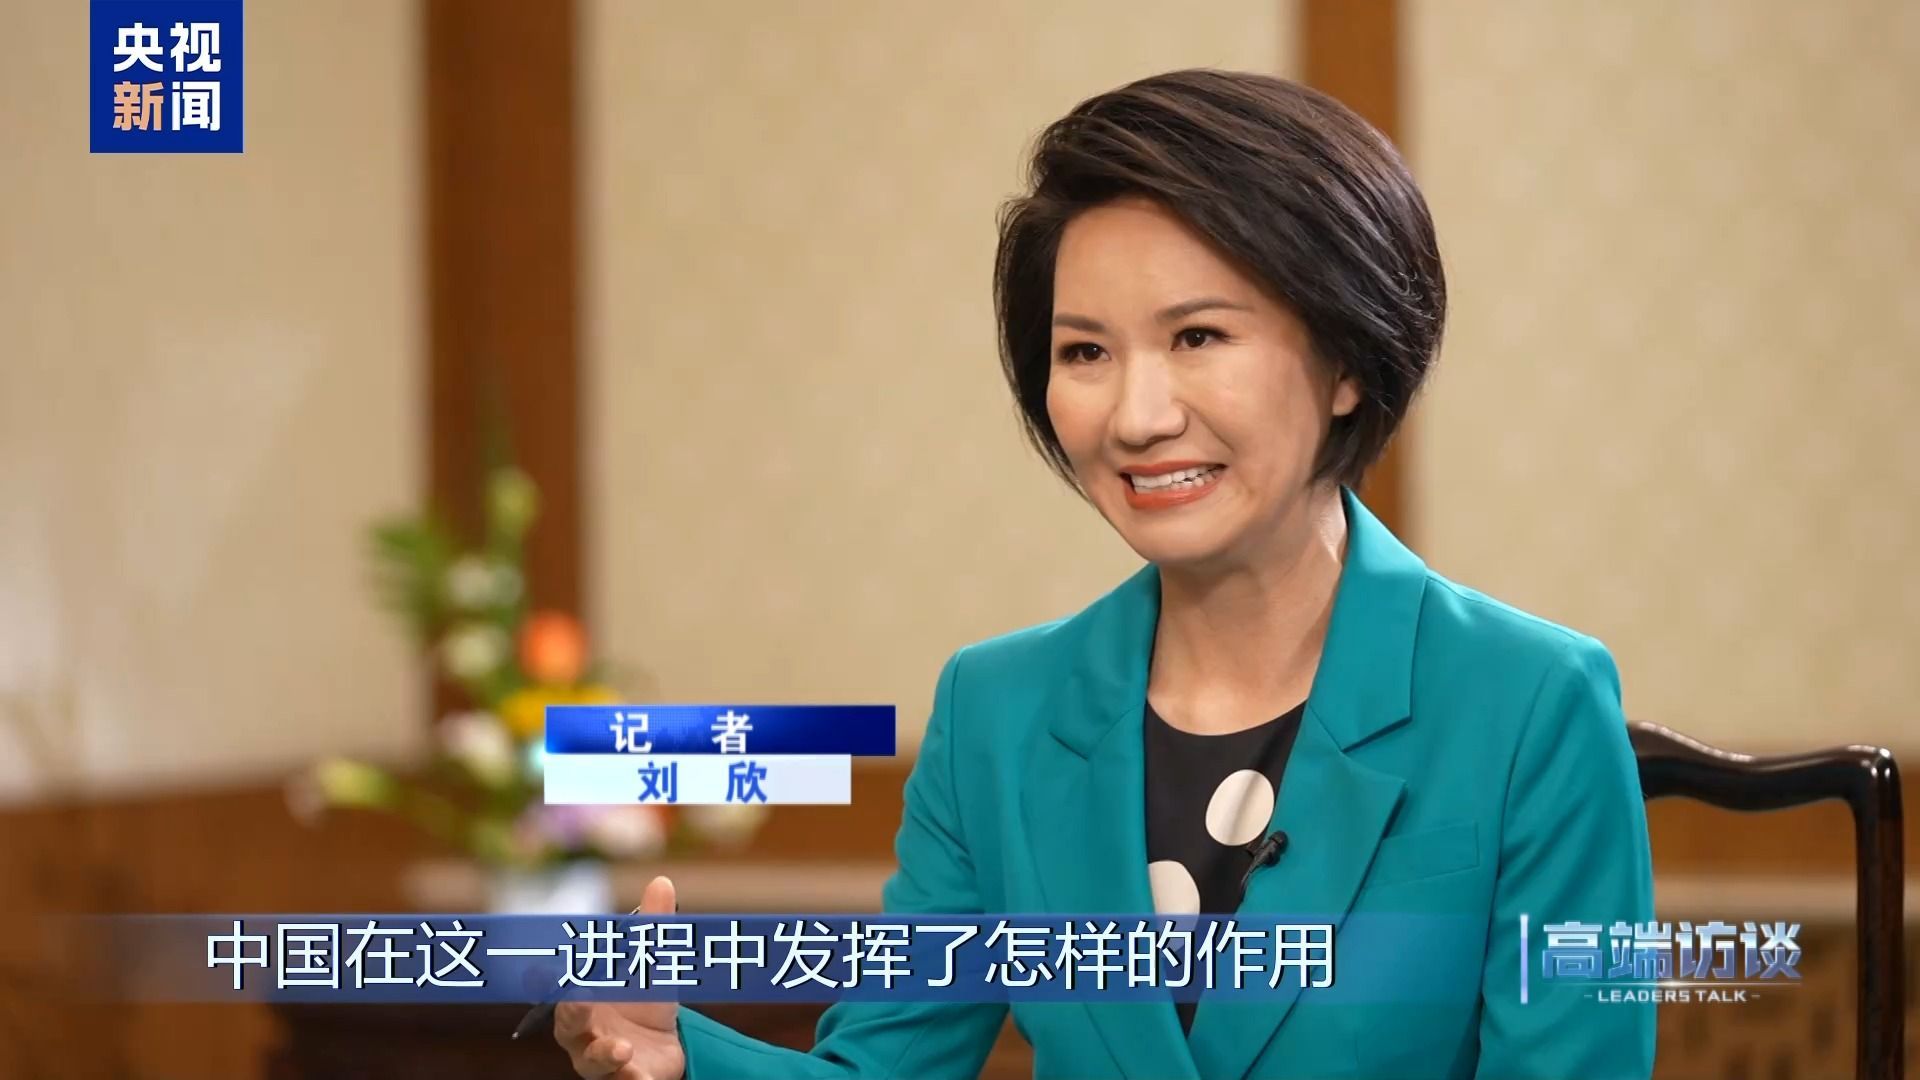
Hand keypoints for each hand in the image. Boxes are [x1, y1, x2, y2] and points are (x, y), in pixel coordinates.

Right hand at [554, 875, 685, 1079]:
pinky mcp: (628, 1079)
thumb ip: (653, 927)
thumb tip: (662, 881)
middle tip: (580, 1000)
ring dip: (605, 1056)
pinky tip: (641, 1077)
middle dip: (573, 1015)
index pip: (562, 991)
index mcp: (581, 1003)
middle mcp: (584, 1035)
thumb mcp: (652, 963)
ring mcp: (603, 1062)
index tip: (561, 969)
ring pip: (594, 1063)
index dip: (557, 981)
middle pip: (569, 1028)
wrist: (664, 1045)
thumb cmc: (642, 1001)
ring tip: (622, 1050)